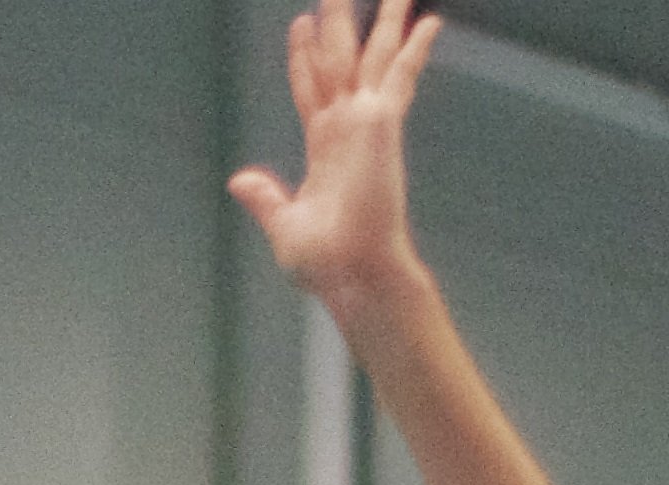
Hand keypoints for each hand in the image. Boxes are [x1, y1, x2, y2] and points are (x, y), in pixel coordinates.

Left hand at [230, 0, 442, 312]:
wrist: (353, 275)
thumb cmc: (326, 264)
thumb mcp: (284, 226)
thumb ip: (266, 198)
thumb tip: (239, 180)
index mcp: (322, 146)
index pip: (311, 87)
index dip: (304, 55)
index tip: (301, 24)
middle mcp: (346, 127)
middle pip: (340, 58)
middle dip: (339, 20)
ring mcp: (367, 123)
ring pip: (373, 55)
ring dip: (383, 20)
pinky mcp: (384, 125)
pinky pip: (399, 75)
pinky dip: (413, 48)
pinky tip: (429, 21)